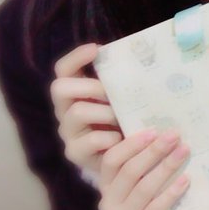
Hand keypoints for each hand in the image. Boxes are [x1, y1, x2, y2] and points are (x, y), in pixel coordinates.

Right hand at [51, 43, 121, 176]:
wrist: (123, 160)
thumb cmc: (124, 122)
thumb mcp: (123, 101)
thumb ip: (125, 85)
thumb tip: (148, 62)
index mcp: (75, 93)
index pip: (64, 70)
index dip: (76, 58)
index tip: (96, 49)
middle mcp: (65, 110)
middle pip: (60, 88)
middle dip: (91, 87)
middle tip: (113, 94)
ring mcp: (68, 131)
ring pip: (77, 112)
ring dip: (106, 112)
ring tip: (123, 118)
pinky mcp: (75, 152)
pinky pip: (91, 140)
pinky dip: (110, 138)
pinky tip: (121, 139)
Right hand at [98, 130, 190, 209]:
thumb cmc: (156, 197)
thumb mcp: (145, 177)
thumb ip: (146, 159)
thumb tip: (165, 129)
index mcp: (106, 184)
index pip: (112, 160)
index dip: (132, 144)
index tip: (154, 130)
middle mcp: (108, 202)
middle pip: (129, 171)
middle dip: (154, 151)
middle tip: (174, 136)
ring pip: (143, 188)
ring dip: (165, 167)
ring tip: (184, 151)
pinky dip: (171, 193)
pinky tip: (186, 179)